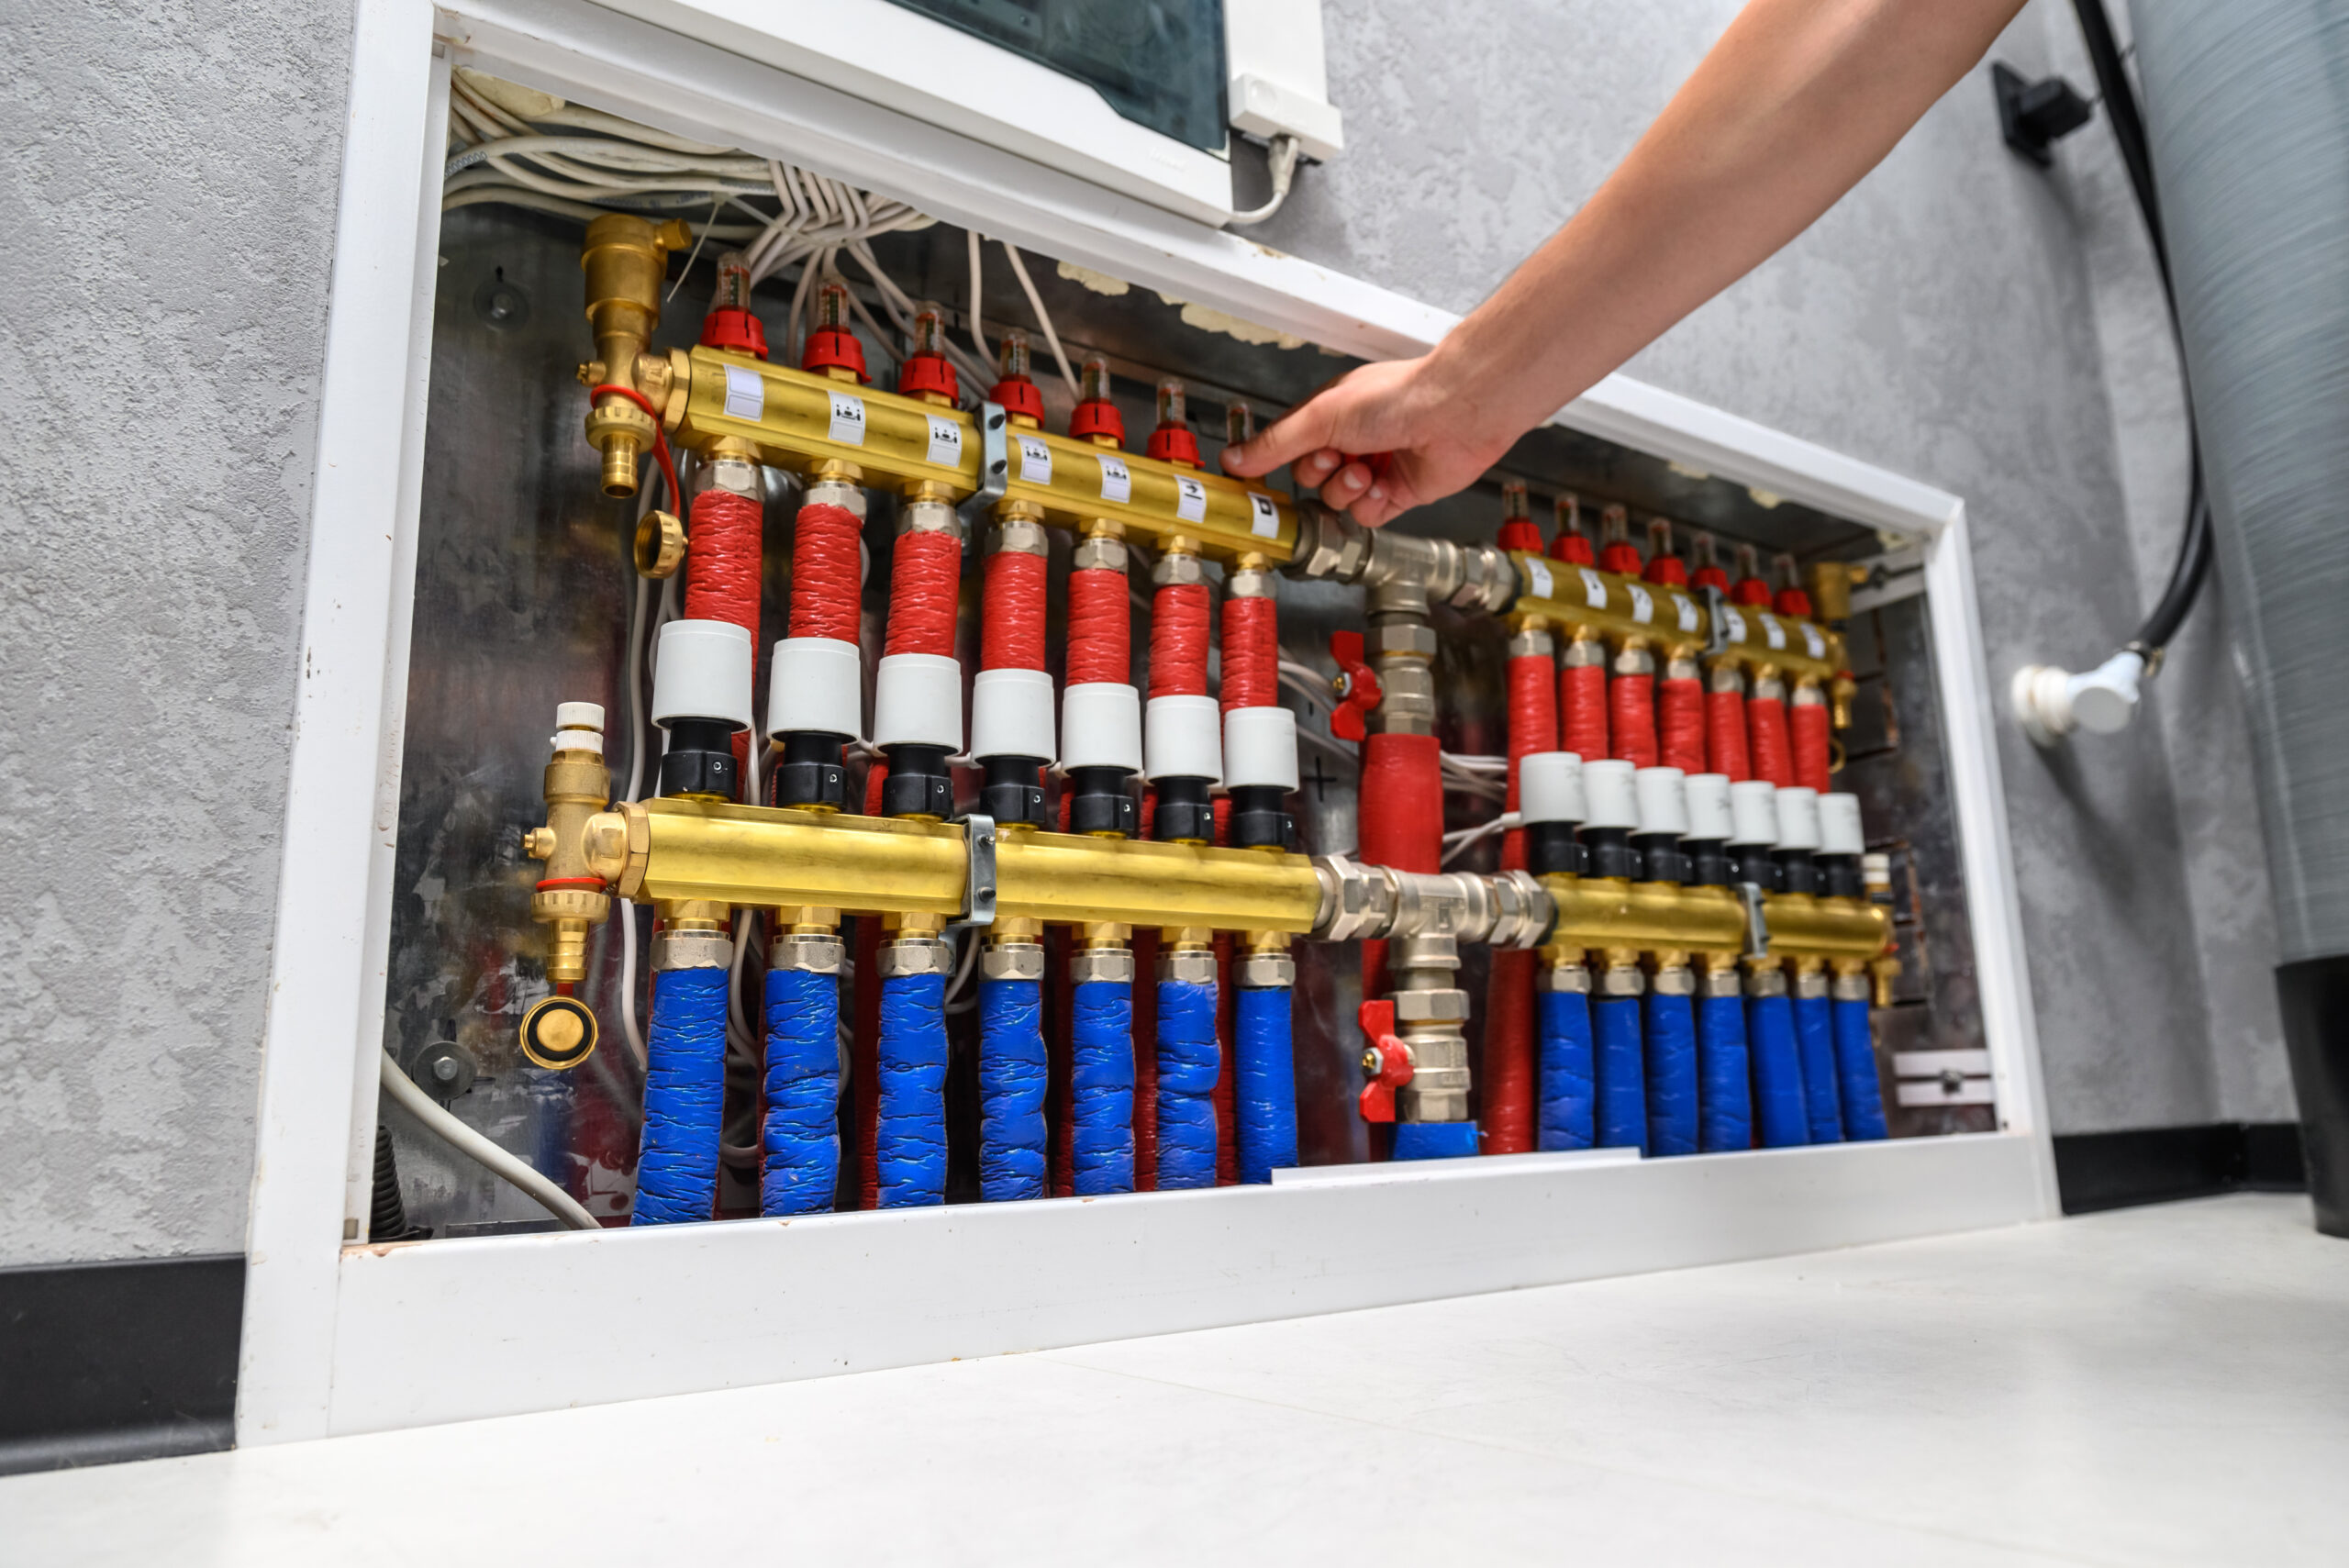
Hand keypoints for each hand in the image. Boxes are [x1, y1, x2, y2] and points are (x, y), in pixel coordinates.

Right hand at [1219, 356, 1512, 527]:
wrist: (1456, 411)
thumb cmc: (1398, 397)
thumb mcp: (1322, 416)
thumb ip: (1276, 443)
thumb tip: (1235, 459)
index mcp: (1330, 413)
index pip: (1288, 445)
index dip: (1275, 462)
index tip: (1258, 478)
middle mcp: (1353, 439)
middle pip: (1311, 478)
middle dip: (1320, 474)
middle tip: (1335, 458)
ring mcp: (1376, 466)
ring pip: (1338, 499)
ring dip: (1347, 489)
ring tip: (1366, 470)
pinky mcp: (1400, 492)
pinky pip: (1368, 514)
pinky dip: (1372, 504)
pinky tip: (1385, 485)